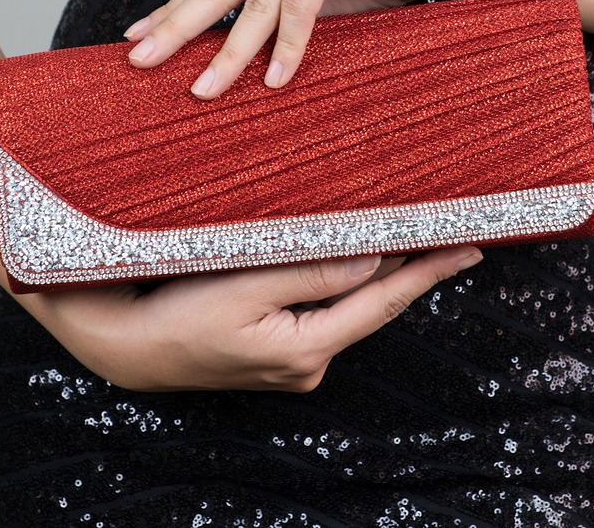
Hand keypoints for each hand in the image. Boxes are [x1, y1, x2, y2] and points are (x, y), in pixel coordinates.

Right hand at [30, 245, 482, 392]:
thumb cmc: (174, 314)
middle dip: (407, 267)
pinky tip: (348, 256)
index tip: (469, 247)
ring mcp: (291, 362)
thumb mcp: (241, 284)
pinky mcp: (274, 352)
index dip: (428, 273)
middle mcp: (306, 364)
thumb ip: (309, 271)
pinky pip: (320, 309)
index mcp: (305, 350)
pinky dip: (337, 281)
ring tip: (407, 233)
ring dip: (371, 270)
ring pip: (344, 305)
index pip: (382, 303)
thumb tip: (371, 261)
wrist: (124, 348)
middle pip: (370, 304)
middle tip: (449, 229)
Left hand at [123, 0, 508, 97]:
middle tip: (140, 63)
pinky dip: (287, 45)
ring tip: (204, 90)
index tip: (137, 39)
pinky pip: (300, 2)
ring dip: (230, 52)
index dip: (173, 9)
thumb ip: (271, 8)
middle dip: (178, 29)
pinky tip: (276, 80)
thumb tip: (222, 53)